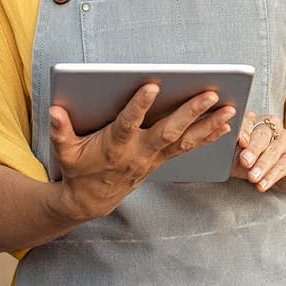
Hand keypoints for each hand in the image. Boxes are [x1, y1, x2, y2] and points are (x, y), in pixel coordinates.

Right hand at [49, 84, 235, 220]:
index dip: (139, 105)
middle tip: (211, 93)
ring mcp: (154, 157)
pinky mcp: (162, 159)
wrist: (91, 200)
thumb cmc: (78, 169)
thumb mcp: (65, 151)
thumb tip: (55, 111)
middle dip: (190, 112)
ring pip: (185, 139)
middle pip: (168, 130)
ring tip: (230, 108)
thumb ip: (60, 131)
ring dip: (209, 124)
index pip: (128, 123)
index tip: (152, 85)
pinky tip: (226, 124)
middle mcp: (139, 151)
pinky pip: (189, 147)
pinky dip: (208, 136)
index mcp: (115, 145)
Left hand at [231, 112, 285, 193]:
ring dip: (262, 165)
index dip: (244, 131)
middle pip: (262, 135)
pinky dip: (271, 177)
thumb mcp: (235, 154)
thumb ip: (228, 151)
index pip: (248, 122)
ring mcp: (284, 141)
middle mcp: (271, 127)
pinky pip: (282, 166)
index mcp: (253, 121)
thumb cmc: (250, 159)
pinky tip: (262, 185)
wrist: (275, 170)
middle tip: (245, 161)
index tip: (240, 142)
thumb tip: (217, 155)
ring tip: (252, 177)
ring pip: (274, 150)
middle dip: (253, 149)